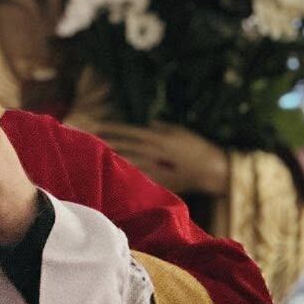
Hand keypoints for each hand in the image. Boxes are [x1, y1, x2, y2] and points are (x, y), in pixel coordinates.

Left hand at [92, 122, 229, 197]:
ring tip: (98, 153)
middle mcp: (155, 152)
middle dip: (108, 141)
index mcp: (159, 138)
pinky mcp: (159, 180)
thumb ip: (163, 127)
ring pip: (128, 160)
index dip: (114, 128)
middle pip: (125, 146)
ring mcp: (156, 167)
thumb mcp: (180, 131)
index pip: (130, 131)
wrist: (212, 170)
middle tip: (90, 139)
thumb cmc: (197, 147)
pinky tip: (115, 171)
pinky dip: (126, 172)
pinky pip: (138, 175)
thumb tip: (149, 123)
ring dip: (113, 156)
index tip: (99, 125)